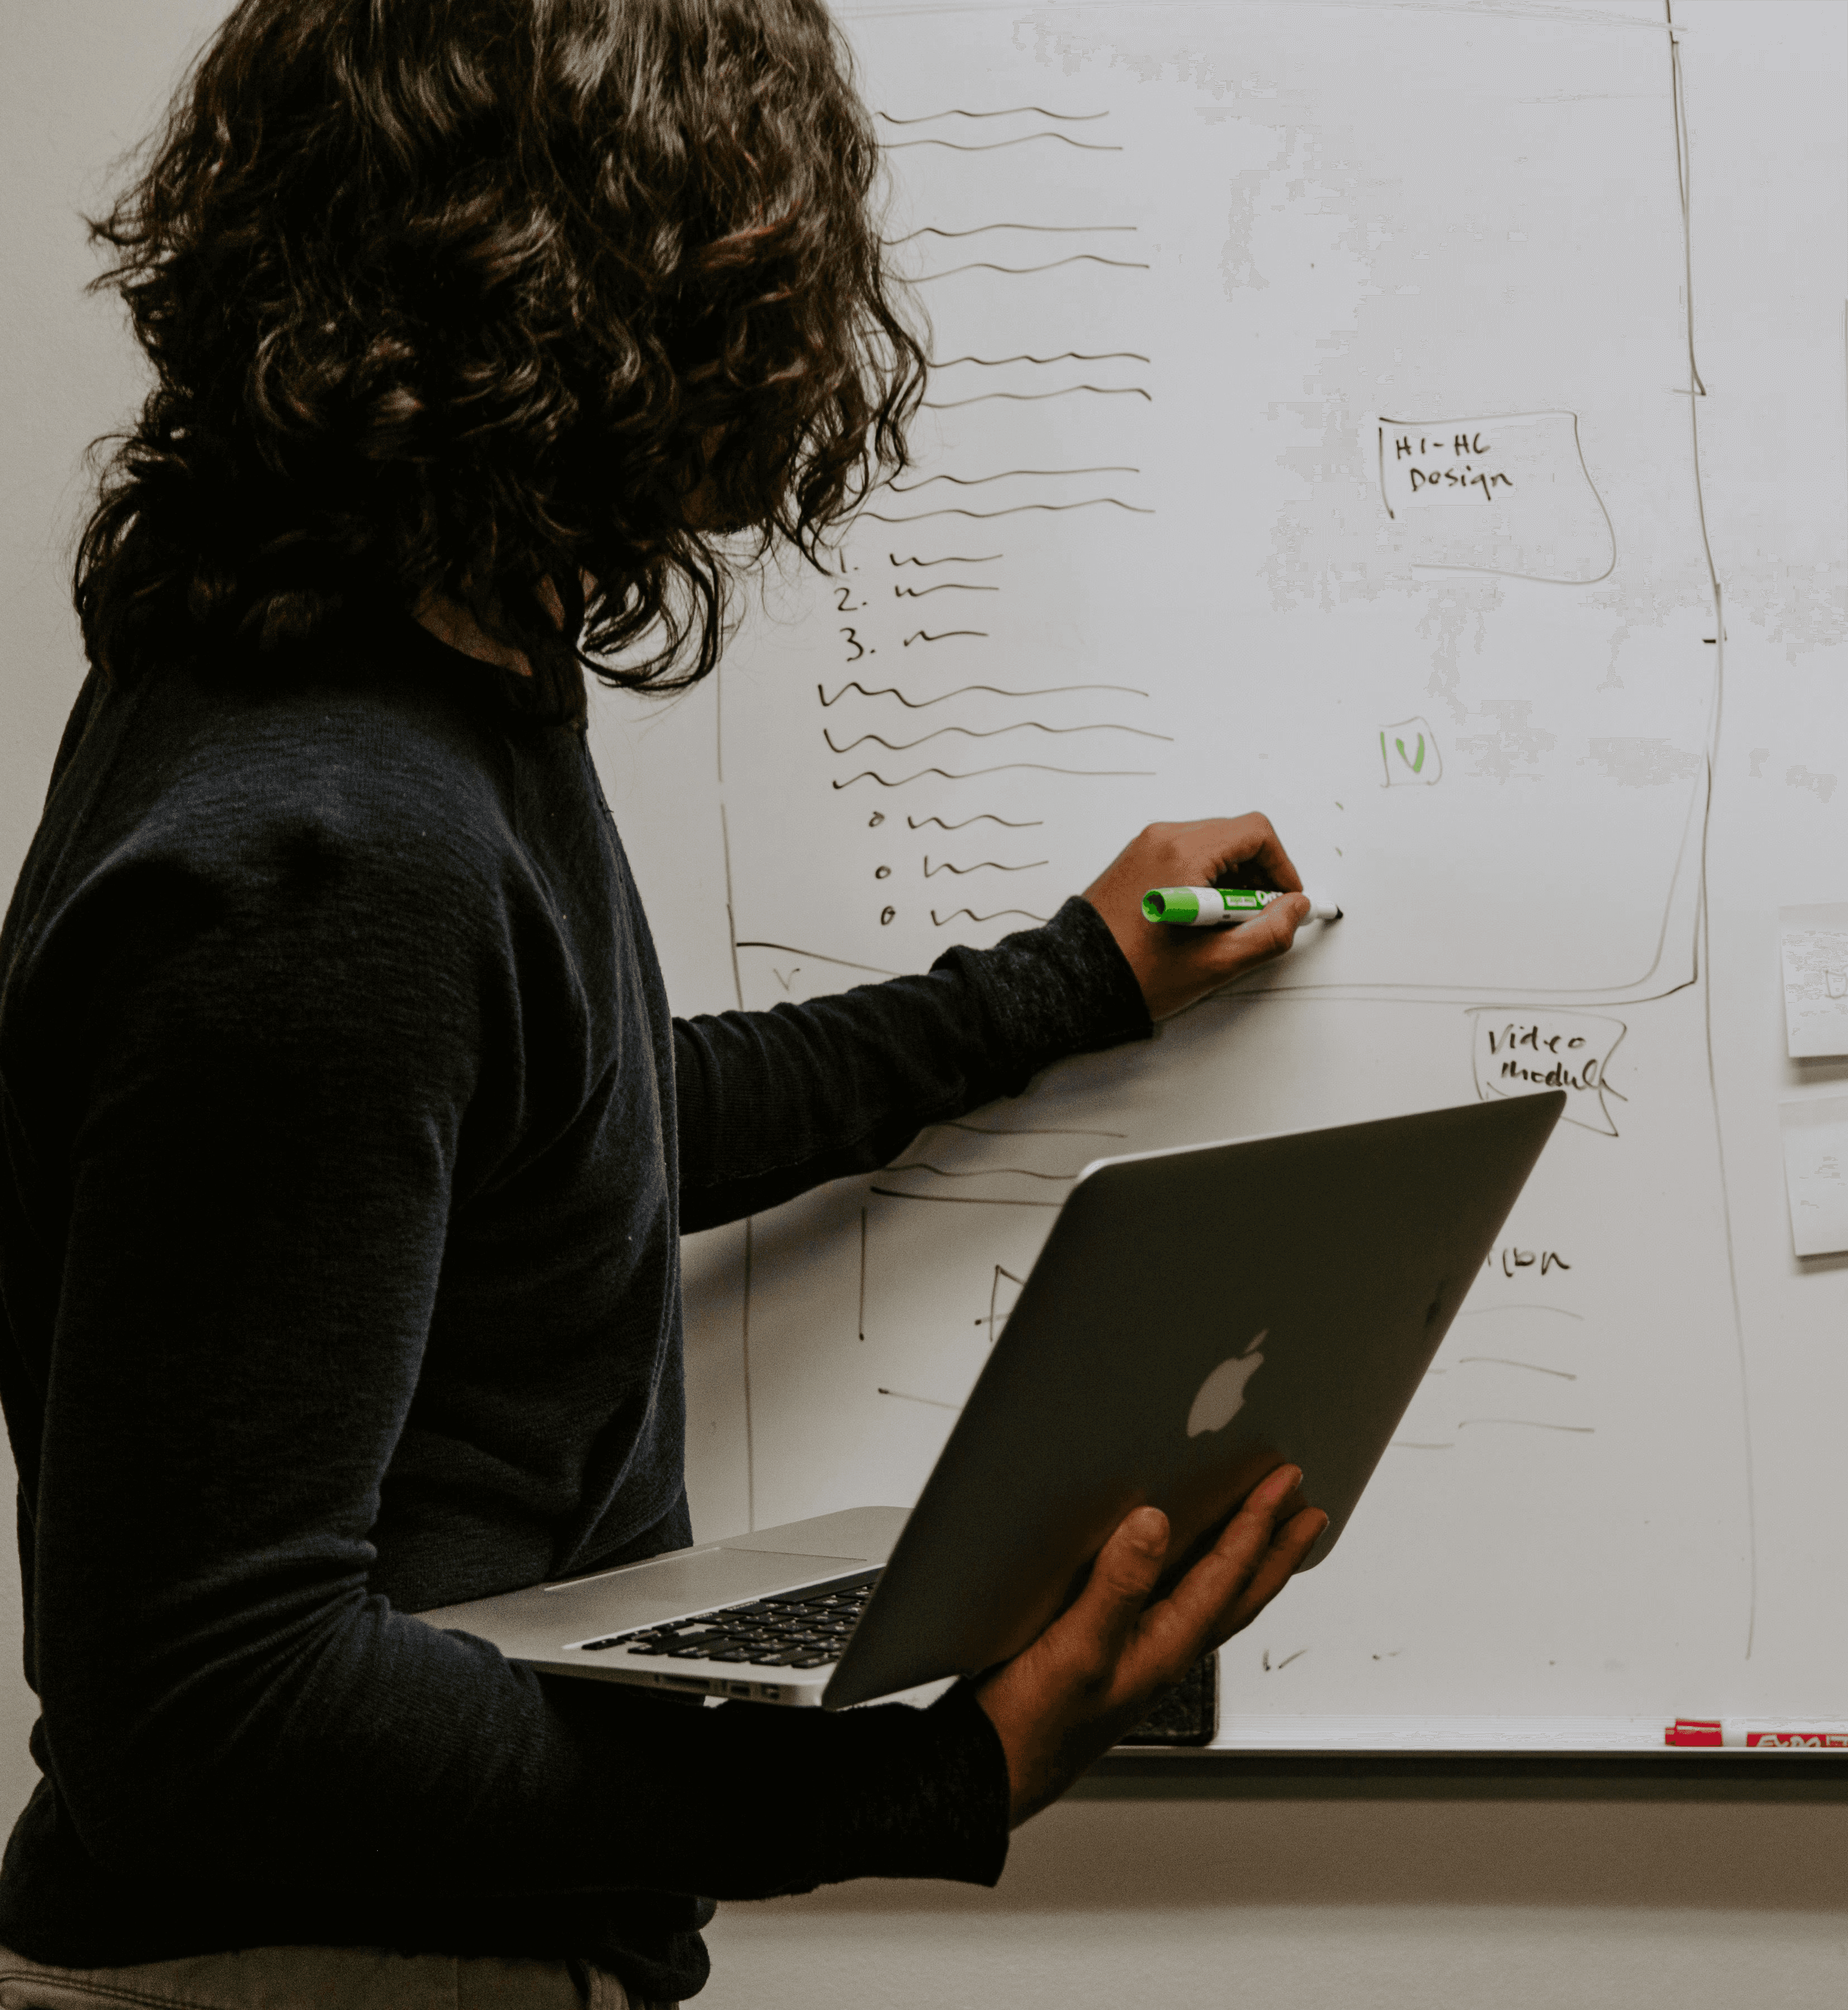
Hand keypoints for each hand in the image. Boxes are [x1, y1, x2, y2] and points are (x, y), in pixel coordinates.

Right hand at [975, 1467, 1327, 1825]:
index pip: (1227, 1576)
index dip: (1258, 1525)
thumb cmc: (1035, 1725)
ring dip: (1249, 1565)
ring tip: (1269, 1535)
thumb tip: (1154, 1525)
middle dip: (1277, 1549)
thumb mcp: (1078, 1647)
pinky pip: (1180, 1608)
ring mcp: (1143, 1656)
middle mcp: (1164, 1651)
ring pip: (1216, 1603)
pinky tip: (1184, 1569)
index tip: (1283, 1484)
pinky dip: (1202, 1581)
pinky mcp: (1115, 1654)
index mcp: (1165, 1647)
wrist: (994, 1769)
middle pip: (1240, 1594)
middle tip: (1308, 1511)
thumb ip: (1118, 1587)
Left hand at [1082, 815, 1309, 1019]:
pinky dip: (1206, 880)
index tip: (1286, 901)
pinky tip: (1201, 919)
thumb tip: (1294, 910)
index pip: (1255, 834)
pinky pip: (1186, 856)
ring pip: (1212, 847)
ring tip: (1225, 926)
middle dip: (1258, 876)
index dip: (1282, 868)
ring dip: (1232, 880)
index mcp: (1182, 854)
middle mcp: (1162, 839)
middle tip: (1258, 919)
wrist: (1074, 982)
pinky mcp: (1136, 861)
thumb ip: (1268, 933)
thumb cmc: (1133, 972)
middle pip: (1235, 837)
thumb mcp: (1215, 962)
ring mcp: (1146, 847)